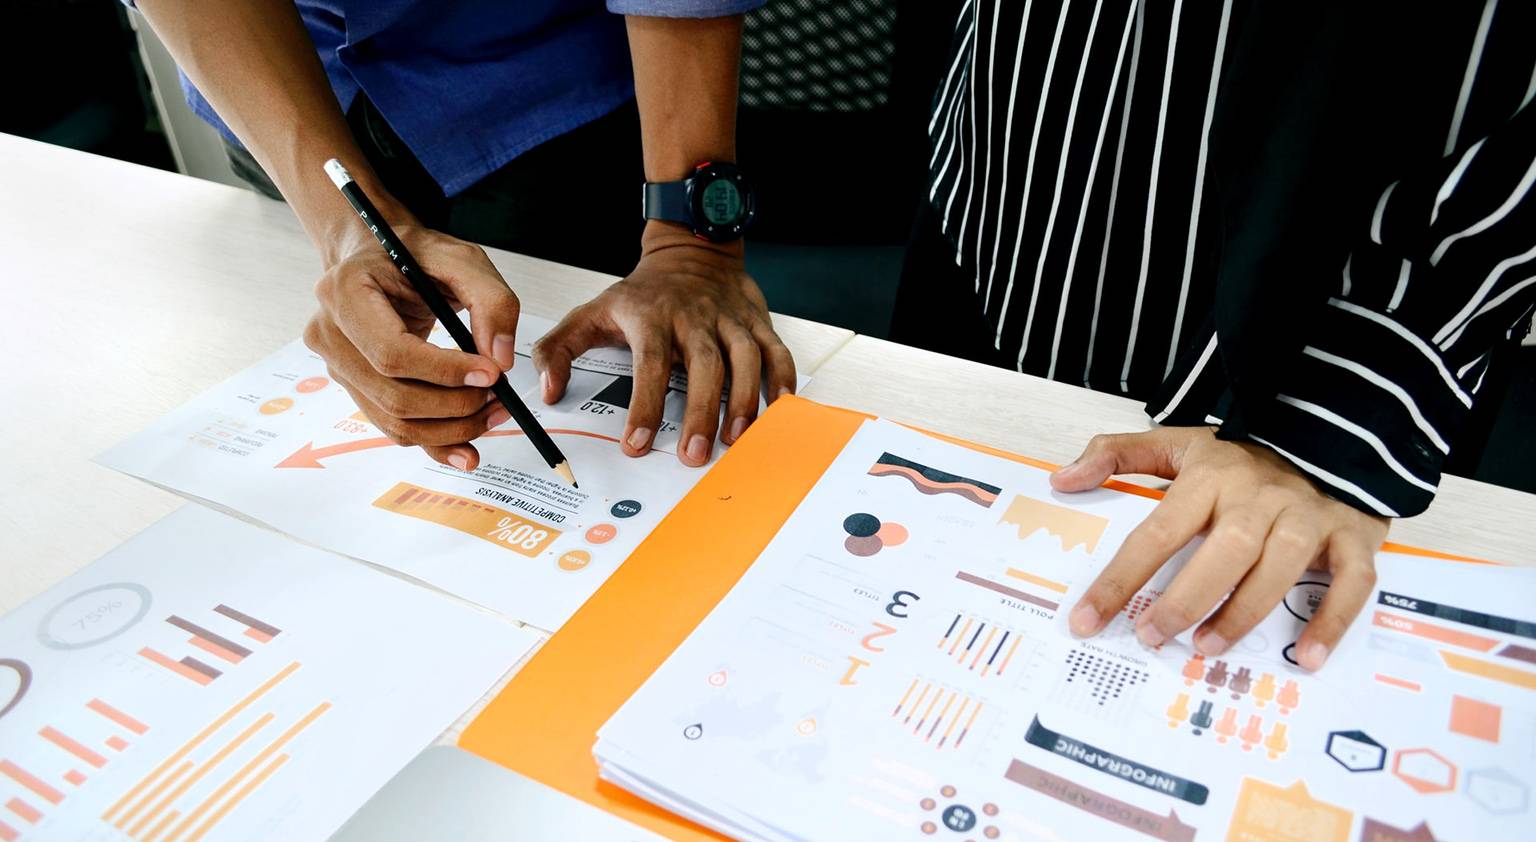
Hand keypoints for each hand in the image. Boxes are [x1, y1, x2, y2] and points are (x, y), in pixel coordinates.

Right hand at [303, 222, 520, 470]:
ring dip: (451, 428)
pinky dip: (434, 443)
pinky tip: (467, 449)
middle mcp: (330, 333)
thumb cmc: (417, 254)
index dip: (444, 371)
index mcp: (346, 292)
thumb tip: (500, 360)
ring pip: (394, 420)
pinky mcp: (355, 387)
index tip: (490, 374)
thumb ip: (492, 302)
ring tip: (493, 412)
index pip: (392, 351)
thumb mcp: (463, 260)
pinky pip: (393, 428)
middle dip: (454, 405)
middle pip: (393, 394)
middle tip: (499, 396)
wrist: (380, 257)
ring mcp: (337, 366)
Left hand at [532, 224, 795, 466]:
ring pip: (744, 356)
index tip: (638, 443)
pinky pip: (775, 349)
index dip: (644, 406)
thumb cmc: (641, 294)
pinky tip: (779, 408)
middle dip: (701, 411)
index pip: (648, 363)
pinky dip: (782, 378)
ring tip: (736, 439)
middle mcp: (693, 316)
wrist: (689, 250)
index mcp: (650, 316)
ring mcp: (728, 318)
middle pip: (703, 364)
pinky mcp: (756, 320)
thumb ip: (559, 351)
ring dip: (743, 400)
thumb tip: (548, 391)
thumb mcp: (591, 313)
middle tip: (695, 454)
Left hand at [1052, 427, 1388, 670]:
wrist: (1331, 430)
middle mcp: (1261, 497)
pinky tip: (1307, 657)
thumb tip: (1062, 480)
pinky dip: (1333, 621)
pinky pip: (1352, 581)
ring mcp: (1310, 516)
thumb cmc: (1242, 455)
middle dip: (1186, 599)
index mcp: (1212, 477)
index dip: (1120, 579)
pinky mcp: (1354, 534)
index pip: (1157, 532)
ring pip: (1281, 566)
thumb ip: (1117, 456)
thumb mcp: (1177, 442)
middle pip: (1224, 551)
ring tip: (1207, 648)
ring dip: (1245, 612)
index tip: (1086, 620)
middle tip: (1153, 637)